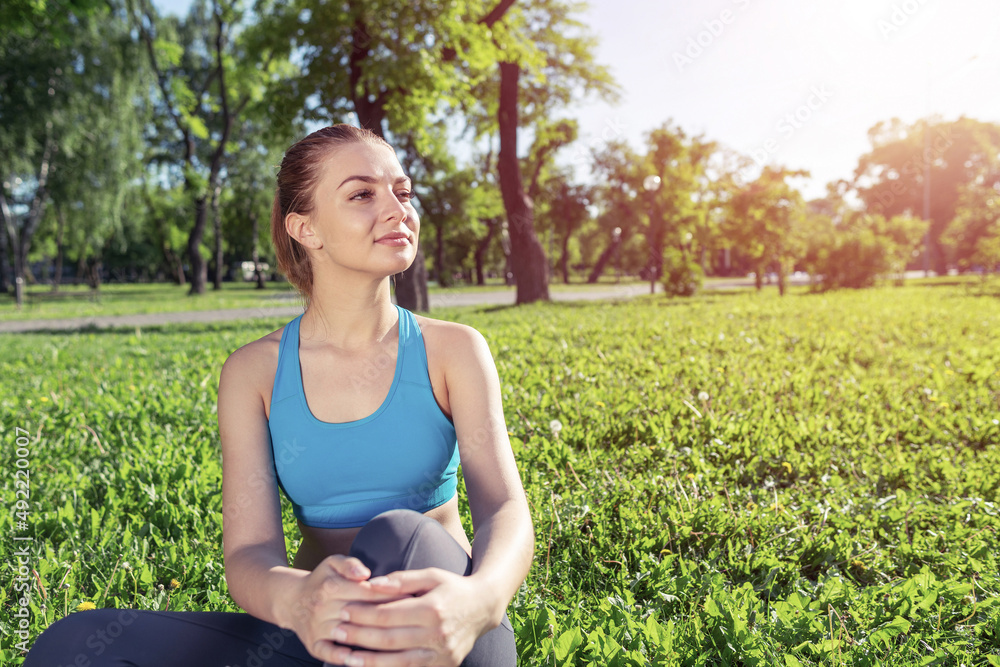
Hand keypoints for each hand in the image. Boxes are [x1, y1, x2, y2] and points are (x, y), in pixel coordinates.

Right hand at [287, 555, 410, 662]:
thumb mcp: (332, 563)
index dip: (391, 594)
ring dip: (372, 638)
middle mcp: (323, 607)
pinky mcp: (313, 644)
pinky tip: (361, 659)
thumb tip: (365, 574)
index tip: (412, 596)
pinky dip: (344, 658)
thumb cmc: (322, 580)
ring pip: (348, 634)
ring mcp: (317, 627)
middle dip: (387, 616)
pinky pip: (329, 653)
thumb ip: (349, 564)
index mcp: (330, 586)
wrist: (292, 600)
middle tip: (413, 619)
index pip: (367, 591)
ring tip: (398, 640)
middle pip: (361, 614)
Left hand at [326, 568, 497, 666]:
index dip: (363, 614)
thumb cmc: (453, 587)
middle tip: (336, 631)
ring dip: (368, 660)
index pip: (389, 614)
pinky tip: (370, 666)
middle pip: (389, 638)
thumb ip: (402, 580)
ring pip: (397, 661)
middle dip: (359, 636)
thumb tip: (371, 584)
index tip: (344, 611)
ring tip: (346, 655)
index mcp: (433, 608)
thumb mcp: (431, 575)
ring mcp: (443, 654)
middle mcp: (438, 634)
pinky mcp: (445, 666)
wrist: (484, 608)